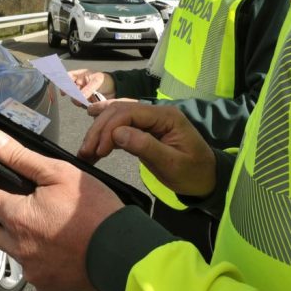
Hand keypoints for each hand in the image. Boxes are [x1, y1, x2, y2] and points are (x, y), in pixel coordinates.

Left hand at [0, 130, 123, 290]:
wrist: (122, 249)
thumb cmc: (94, 209)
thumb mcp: (59, 173)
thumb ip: (22, 157)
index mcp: (17, 217)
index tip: (11, 188)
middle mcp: (17, 247)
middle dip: (2, 218)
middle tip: (29, 209)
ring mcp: (31, 270)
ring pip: (11, 252)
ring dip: (21, 240)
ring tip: (49, 229)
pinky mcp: (46, 286)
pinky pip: (33, 272)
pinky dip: (41, 261)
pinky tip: (60, 249)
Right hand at [67, 68, 113, 101]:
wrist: (115, 88)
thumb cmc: (105, 80)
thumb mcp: (97, 81)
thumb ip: (88, 88)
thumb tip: (80, 96)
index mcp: (80, 75)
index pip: (68, 77)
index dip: (63, 82)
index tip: (63, 90)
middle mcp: (79, 84)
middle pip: (70, 90)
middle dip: (73, 95)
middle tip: (78, 99)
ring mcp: (82, 93)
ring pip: (75, 98)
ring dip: (79, 101)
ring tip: (87, 101)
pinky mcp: (86, 101)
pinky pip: (82, 104)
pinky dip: (85, 105)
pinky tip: (91, 103)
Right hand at [79, 102, 215, 196]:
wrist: (206, 180)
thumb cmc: (193, 173)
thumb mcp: (172, 164)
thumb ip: (145, 146)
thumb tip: (117, 134)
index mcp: (166, 116)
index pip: (130, 112)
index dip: (110, 128)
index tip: (99, 150)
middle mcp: (156, 113)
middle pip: (120, 111)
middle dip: (99, 129)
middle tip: (85, 151)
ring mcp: (149, 121)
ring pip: (117, 117)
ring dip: (99, 131)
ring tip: (85, 151)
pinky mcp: (144, 130)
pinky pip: (121, 126)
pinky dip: (105, 135)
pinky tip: (93, 142)